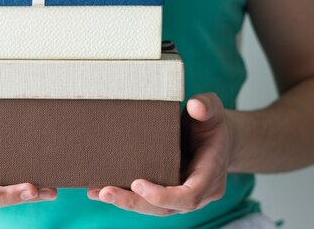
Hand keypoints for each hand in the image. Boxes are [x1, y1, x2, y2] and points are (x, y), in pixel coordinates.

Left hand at [87, 93, 232, 215]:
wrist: (215, 137)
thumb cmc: (211, 122)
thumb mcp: (213, 109)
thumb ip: (206, 106)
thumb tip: (195, 106)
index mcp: (210, 174)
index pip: (189, 196)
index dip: (164, 195)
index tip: (138, 184)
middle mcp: (198, 192)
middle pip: (167, 208)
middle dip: (135, 202)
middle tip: (106, 192)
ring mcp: (182, 195)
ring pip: (155, 209)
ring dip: (126, 202)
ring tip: (98, 192)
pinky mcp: (168, 192)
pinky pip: (147, 201)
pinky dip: (125, 196)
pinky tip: (99, 191)